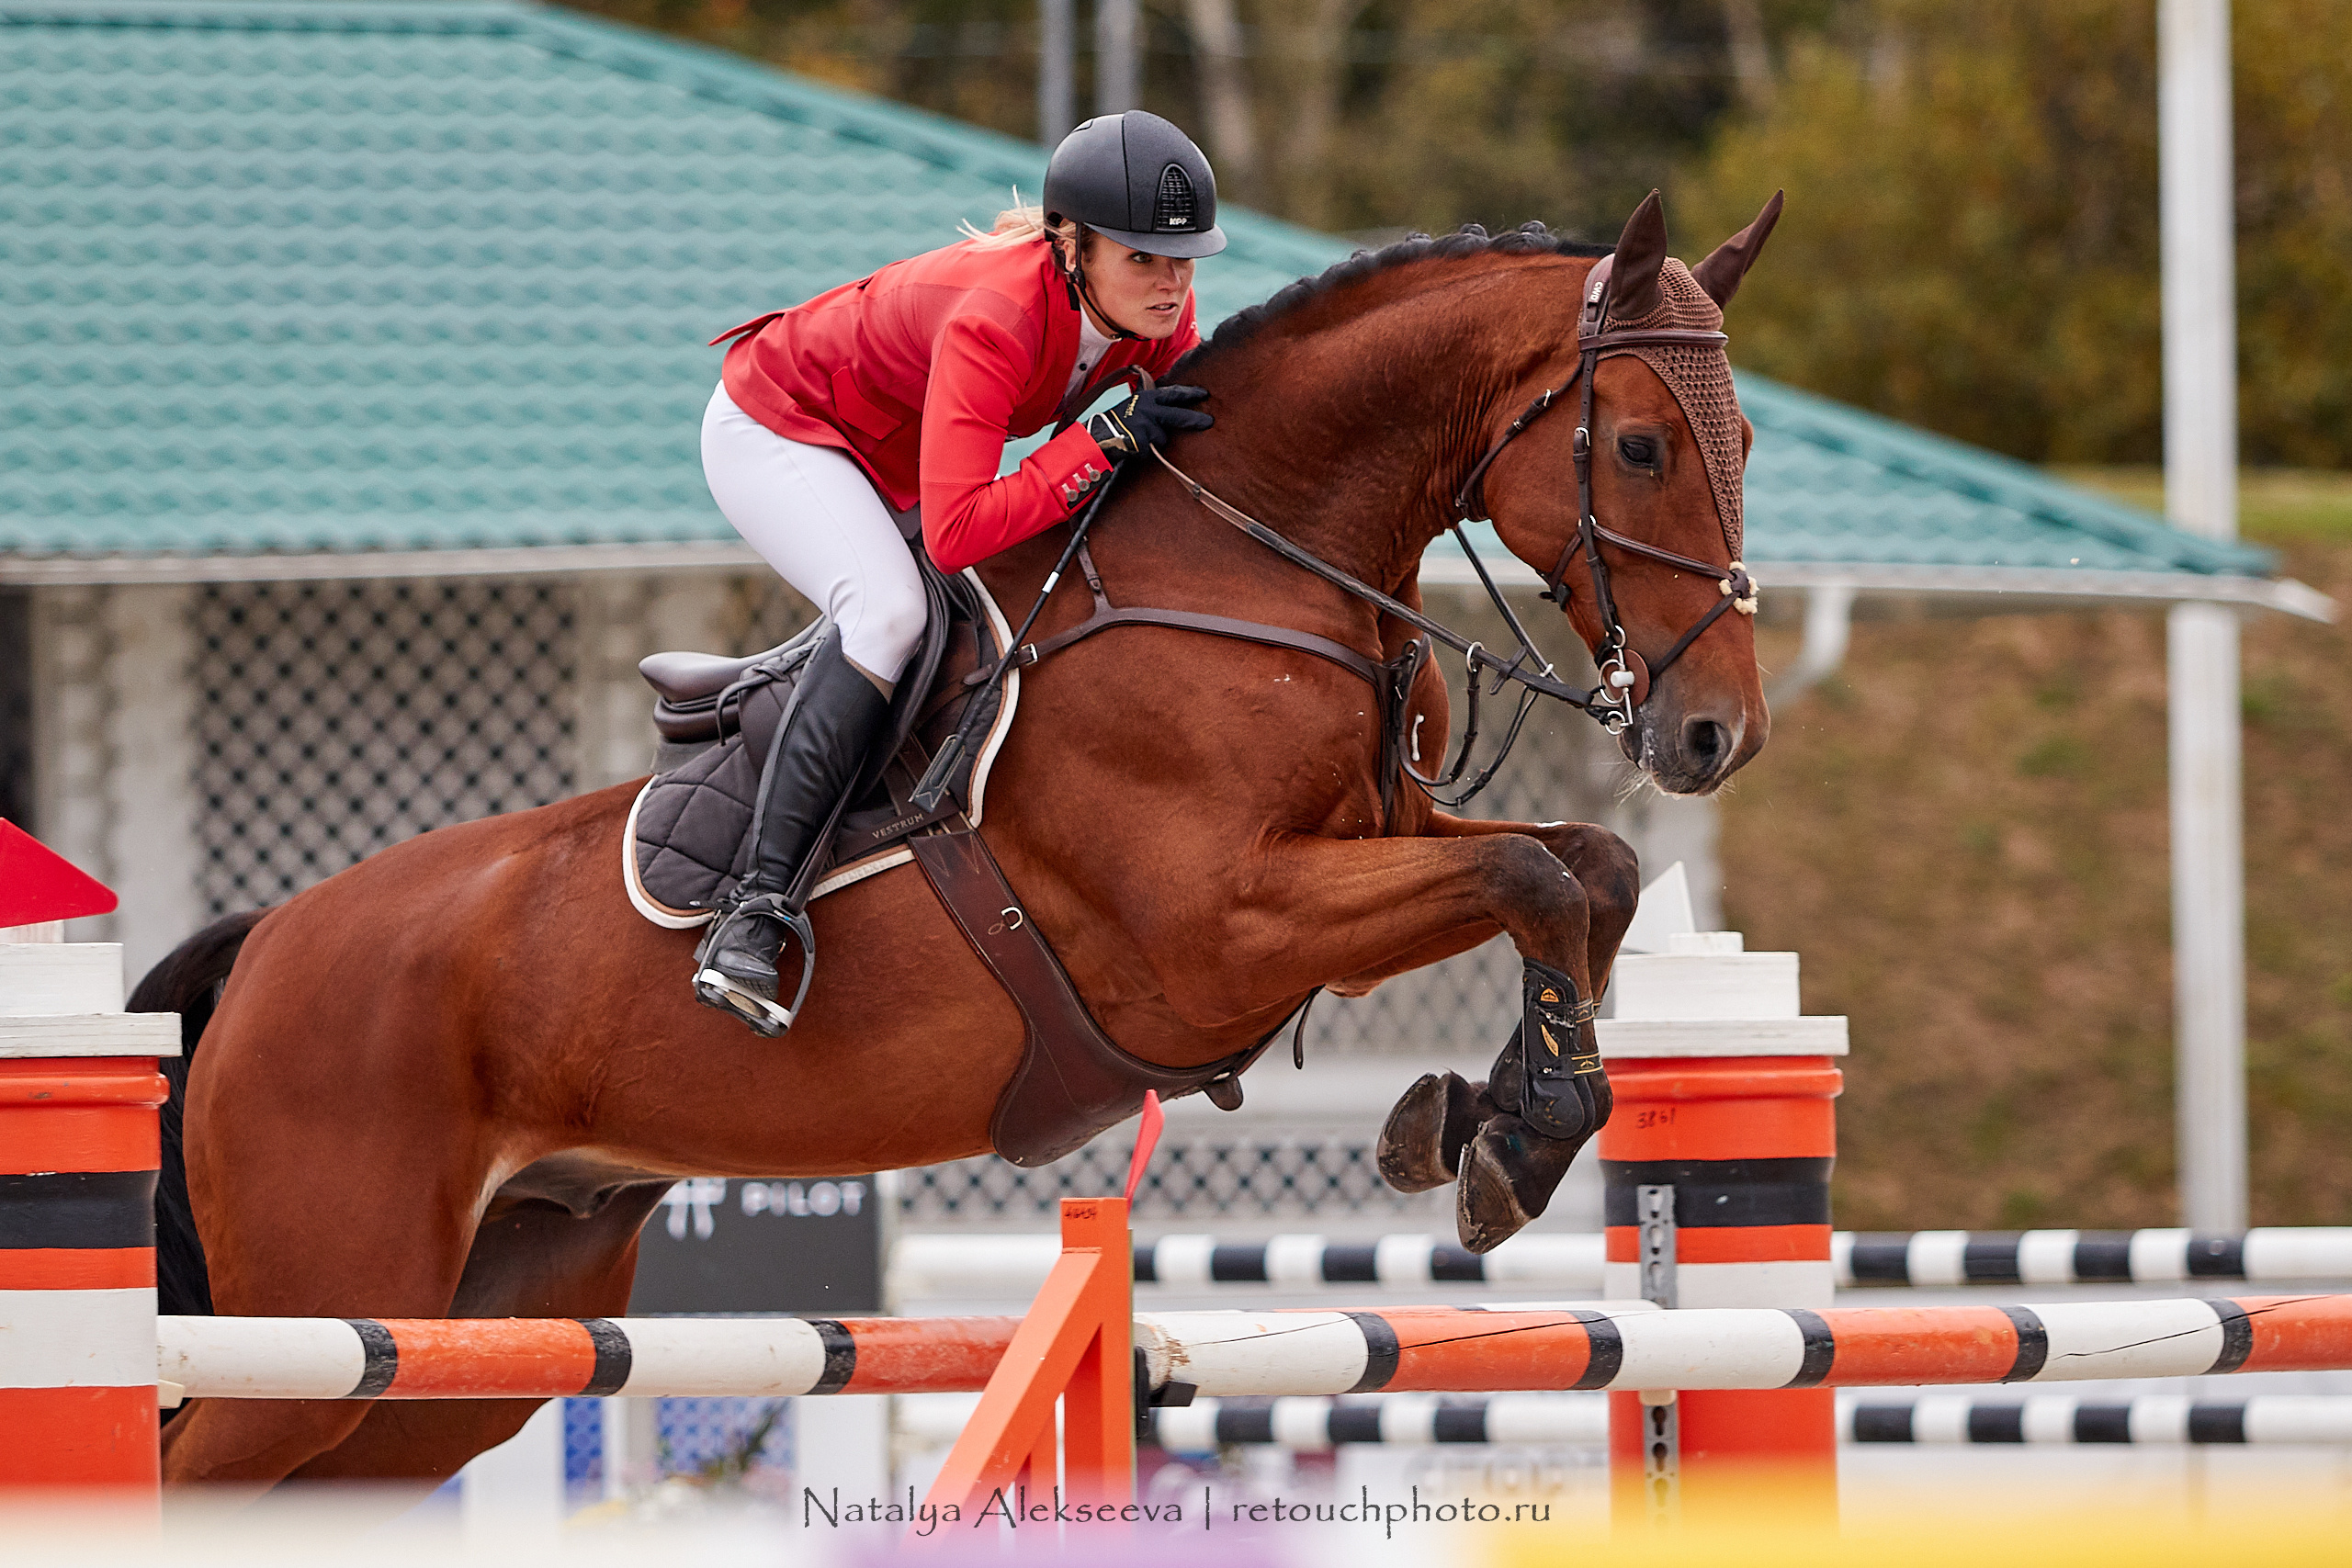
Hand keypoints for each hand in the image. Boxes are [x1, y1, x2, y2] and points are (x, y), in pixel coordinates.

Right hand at [1087, 384, 1212, 455]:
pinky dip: (1143, 452)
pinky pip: (1151, 450)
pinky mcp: (1142, 441)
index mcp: (1146, 398)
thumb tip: (1173, 409)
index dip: (1190, 393)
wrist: (1096, 435)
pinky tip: (1132, 447)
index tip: (1205, 394)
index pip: (1173, 394)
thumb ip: (1152, 406)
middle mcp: (1147, 409)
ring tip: (1137, 439)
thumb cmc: (1115, 421)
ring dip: (1154, 442)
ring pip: (1162, 438)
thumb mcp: (1134, 406)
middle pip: (1177, 415)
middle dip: (1195, 419)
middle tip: (1209, 422)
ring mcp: (1145, 425)